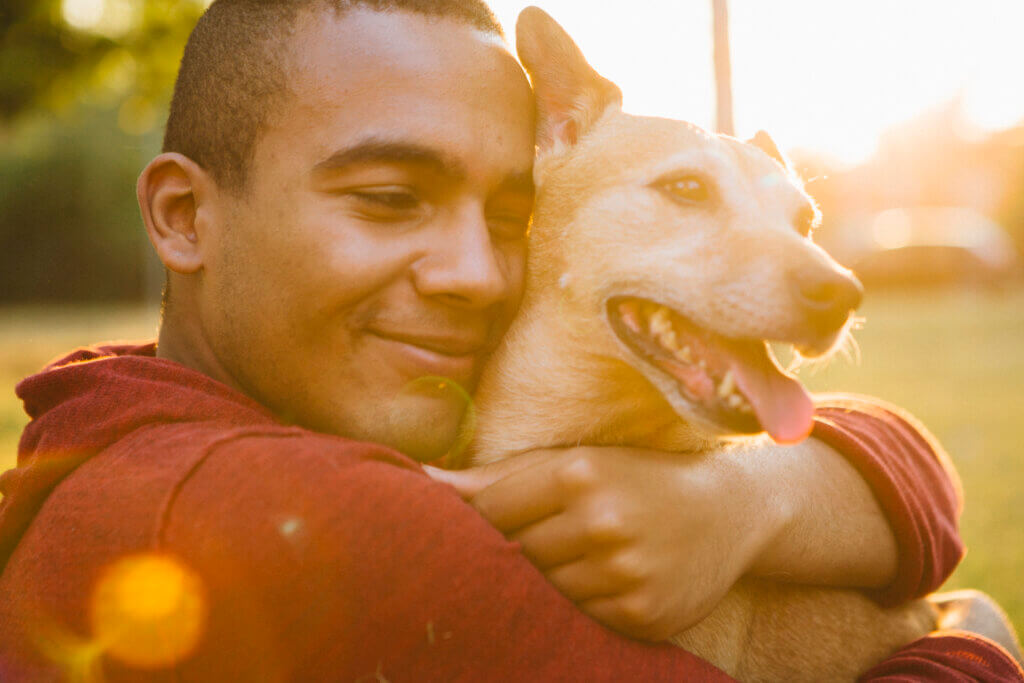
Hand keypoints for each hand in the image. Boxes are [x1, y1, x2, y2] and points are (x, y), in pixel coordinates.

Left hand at [425, 445, 790, 639]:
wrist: (731, 511)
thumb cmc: (639, 476)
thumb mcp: (579, 460)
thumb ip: (502, 475)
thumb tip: (426, 481)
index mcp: (581, 473)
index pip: (491, 510)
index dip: (470, 523)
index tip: (456, 529)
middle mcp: (603, 522)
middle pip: (513, 554)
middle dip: (501, 555)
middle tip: (499, 552)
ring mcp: (625, 572)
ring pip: (542, 592)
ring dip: (537, 586)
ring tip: (554, 563)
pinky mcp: (642, 614)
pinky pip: (580, 618)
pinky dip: (575, 606)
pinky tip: (590, 584)